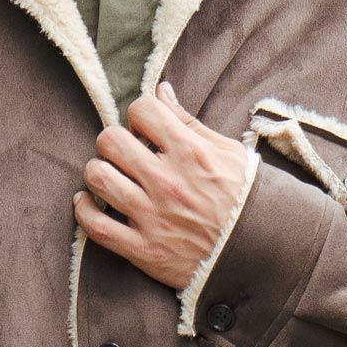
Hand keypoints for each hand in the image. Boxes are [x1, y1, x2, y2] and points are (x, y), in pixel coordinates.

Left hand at [72, 81, 249, 288]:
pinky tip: (88, 201)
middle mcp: (168, 182)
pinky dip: (84, 210)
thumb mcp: (229, 153)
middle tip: (125, 152)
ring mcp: (153, 217)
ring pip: (97, 177)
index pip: (141, 110)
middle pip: (110, 140)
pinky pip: (95, 226)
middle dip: (114, 140)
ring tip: (109, 175)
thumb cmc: (245, 200)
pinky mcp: (143, 250)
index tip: (145, 128)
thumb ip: (190, 122)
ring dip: (98, 171)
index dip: (140, 115)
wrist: (262, 254)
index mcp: (190, 153)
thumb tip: (161, 91)